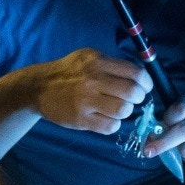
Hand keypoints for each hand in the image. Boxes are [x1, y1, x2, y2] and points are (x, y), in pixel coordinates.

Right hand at [27, 49, 151, 134]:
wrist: (39, 88)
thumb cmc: (69, 71)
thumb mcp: (89, 57)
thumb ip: (112, 64)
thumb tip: (140, 76)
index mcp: (98, 63)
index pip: (134, 72)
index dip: (146, 82)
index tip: (145, 87)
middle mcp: (93, 80)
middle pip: (132, 93)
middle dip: (139, 98)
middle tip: (133, 99)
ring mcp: (87, 101)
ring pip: (123, 111)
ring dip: (126, 112)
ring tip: (119, 109)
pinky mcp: (81, 119)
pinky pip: (110, 126)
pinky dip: (114, 124)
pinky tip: (107, 118)